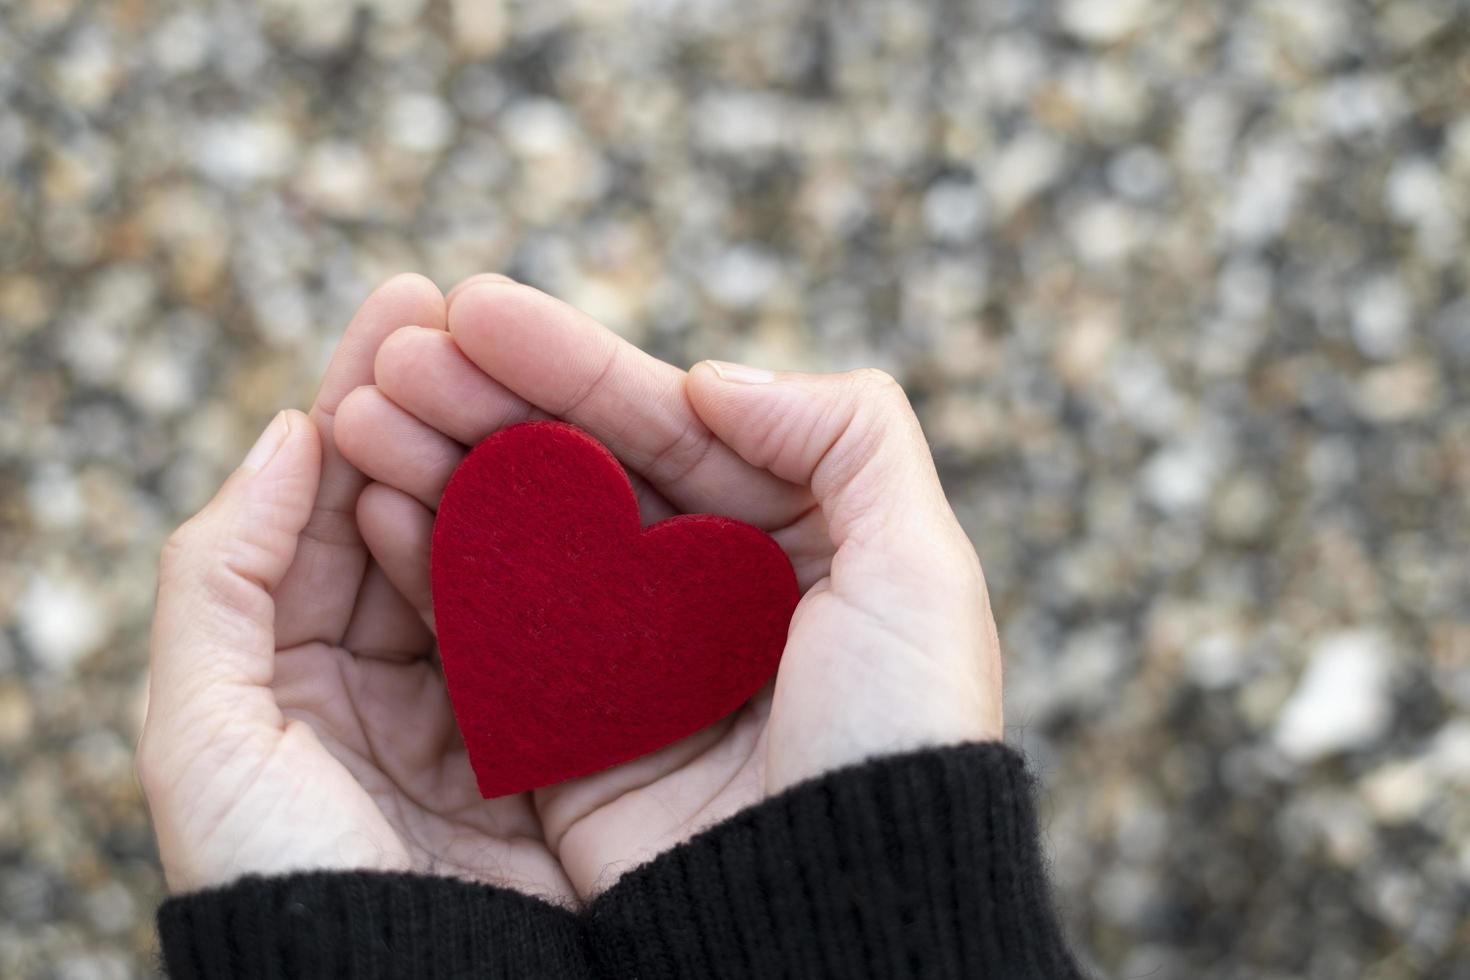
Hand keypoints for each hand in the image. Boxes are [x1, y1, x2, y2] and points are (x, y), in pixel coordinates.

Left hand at [137, 276, 576, 902]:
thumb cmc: (276, 869)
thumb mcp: (202, 720)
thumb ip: (224, 571)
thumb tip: (288, 435)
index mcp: (287, 664)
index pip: (326, 503)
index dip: (358, 400)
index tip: (404, 304)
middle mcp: (382, 672)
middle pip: (412, 510)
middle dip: (439, 407)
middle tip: (473, 308)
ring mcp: (472, 699)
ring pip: (487, 552)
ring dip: (501, 459)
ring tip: (525, 363)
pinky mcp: (549, 732)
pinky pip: (551, 619)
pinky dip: (560, 547)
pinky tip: (580, 474)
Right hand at [334, 276, 1001, 898]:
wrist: (849, 911)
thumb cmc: (898, 737)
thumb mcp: (923, 568)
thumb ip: (849, 435)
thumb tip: (711, 376)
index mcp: (787, 538)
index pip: (666, 423)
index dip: (571, 360)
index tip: (473, 305)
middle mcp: (702, 592)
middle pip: (582, 469)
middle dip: (488, 398)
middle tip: (395, 346)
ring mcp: (631, 660)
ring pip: (525, 536)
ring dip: (443, 462)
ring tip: (364, 402)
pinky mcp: (573, 732)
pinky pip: (490, 631)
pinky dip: (434, 563)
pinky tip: (377, 501)